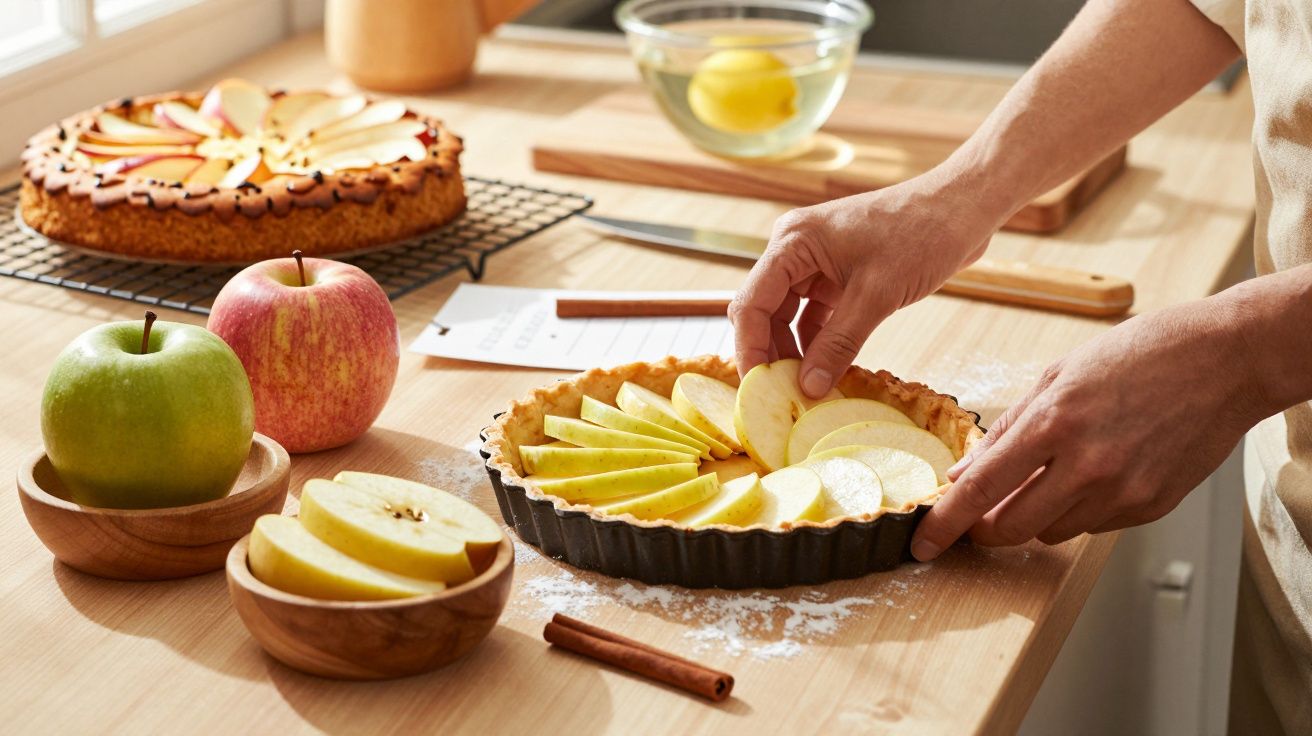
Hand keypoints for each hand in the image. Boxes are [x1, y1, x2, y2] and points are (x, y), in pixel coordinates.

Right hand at [728, 170, 1006, 395]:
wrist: (963, 208)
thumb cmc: (921, 233)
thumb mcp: (876, 295)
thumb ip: (838, 344)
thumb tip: (808, 389)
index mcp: (793, 242)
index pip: (752, 303)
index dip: (750, 348)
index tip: (759, 389)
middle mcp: (796, 250)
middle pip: (765, 312)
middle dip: (771, 354)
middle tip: (781, 398)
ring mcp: (816, 263)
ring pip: (789, 317)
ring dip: (796, 352)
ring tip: (805, 391)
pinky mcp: (838, 275)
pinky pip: (815, 316)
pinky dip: (819, 343)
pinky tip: (826, 371)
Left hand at [910, 299, 1263, 560]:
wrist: (1224, 360)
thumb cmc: (1139, 355)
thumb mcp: (1060, 375)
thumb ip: (1008, 429)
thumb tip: (964, 473)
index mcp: (1054, 422)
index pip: (980, 490)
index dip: (945, 524)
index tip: (923, 543)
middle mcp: (1086, 464)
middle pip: (1010, 528)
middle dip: (984, 529)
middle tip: (977, 515)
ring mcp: (1122, 491)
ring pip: (1050, 532)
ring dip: (1033, 516)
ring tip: (1050, 473)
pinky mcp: (1150, 507)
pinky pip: (1092, 526)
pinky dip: (1076, 510)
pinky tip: (1092, 473)